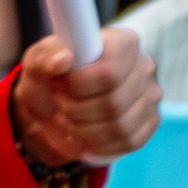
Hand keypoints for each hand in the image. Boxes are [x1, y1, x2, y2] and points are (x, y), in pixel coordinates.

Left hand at [12, 26, 158, 171]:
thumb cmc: (49, 81)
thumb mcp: (37, 65)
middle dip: (77, 110)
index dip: (80, 85)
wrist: (54, 109)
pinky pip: (128, 142)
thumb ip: (45, 58)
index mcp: (122, 43)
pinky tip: (84, 135)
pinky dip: (99, 144)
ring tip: (69, 120)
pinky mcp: (150, 122)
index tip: (59, 86)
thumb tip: (63, 59)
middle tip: (60, 105)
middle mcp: (143, 66)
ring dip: (85, 129)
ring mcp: (150, 96)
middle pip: (113, 102)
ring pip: (120, 126)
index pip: (110, 70)